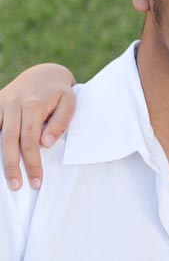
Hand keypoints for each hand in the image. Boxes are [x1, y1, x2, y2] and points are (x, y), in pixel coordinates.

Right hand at [0, 63, 76, 189]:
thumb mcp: (69, 103)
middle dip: (12, 166)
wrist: (43, 73)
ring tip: (5, 178)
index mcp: (32, 104)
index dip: (32, 162)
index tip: (36, 181)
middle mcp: (12, 104)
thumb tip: (46, 143)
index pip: (30, 140)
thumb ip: (59, 123)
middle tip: (17, 186)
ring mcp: (1, 104)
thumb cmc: (59, 92)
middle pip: (9, 141)